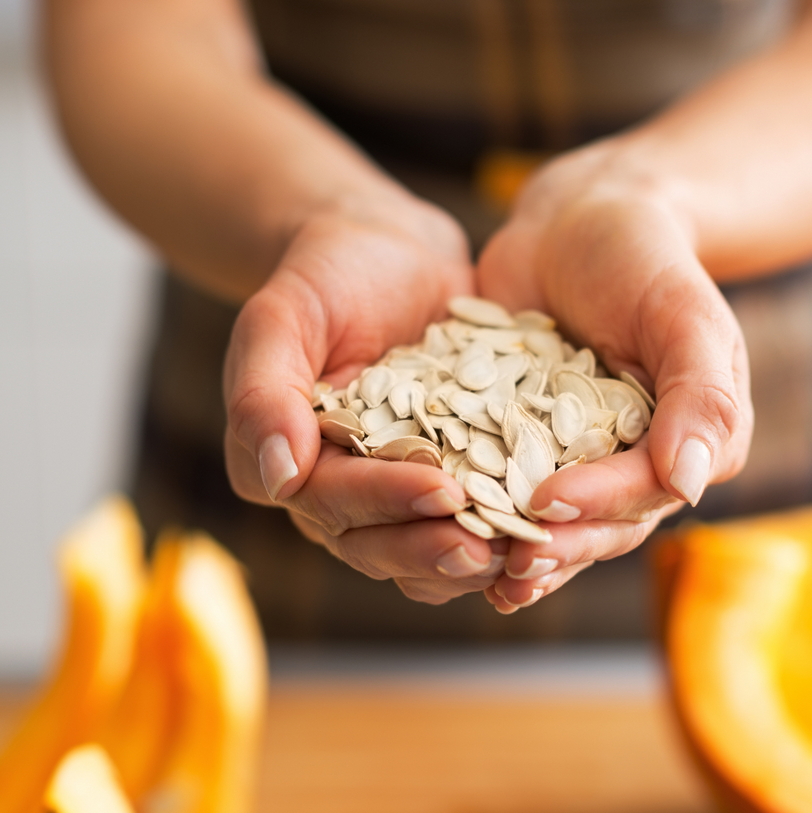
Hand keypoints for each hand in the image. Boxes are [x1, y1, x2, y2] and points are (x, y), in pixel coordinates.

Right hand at [223, 192, 508, 603]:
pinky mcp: (448, 476)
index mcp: (289, 465)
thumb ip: (264, 393)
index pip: (333, 502)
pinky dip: (503, 530)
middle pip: (379, 544)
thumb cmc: (325, 276)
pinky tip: (547, 527)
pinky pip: (470, 520)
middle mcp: (338, 492)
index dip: (386, 502)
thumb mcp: (282, 317)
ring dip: (470, 559)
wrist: (389, 253)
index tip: (441, 489)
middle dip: (433, 548)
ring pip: (424, 549)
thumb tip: (278, 478)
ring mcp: (395, 490)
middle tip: (488, 549)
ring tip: (523, 553)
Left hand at [476, 136, 752, 608]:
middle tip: (509, 571)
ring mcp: (571, 455)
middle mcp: (630, 461)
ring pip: (551, 522)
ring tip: (479, 578)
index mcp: (683, 441)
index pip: (645, 491)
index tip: (549, 503)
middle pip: (598, 524)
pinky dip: (477, 512)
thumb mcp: (682, 312)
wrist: (574, 220)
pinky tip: (440, 533)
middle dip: (556, 549)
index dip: (600, 505)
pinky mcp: (516, 440)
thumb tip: (693, 484)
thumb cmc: (642, 256)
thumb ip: (700, 395)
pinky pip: (499, 483)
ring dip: (517, 552)